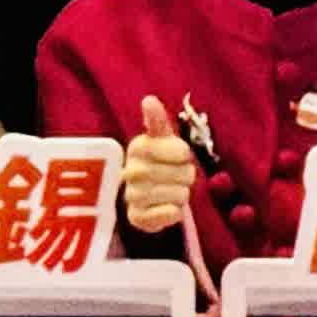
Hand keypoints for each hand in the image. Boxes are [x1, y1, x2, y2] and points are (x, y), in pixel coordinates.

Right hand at [123, 95, 196, 232]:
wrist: (142, 199)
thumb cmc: (157, 162)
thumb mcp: (160, 140)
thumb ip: (157, 121)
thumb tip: (148, 99)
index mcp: (138, 147)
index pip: (181, 152)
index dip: (185, 156)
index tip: (178, 156)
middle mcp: (131, 171)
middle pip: (184, 175)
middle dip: (185, 177)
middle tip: (175, 177)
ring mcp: (133, 195)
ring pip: (179, 195)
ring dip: (180, 195)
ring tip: (169, 192)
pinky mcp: (137, 218)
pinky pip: (170, 215)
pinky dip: (174, 213)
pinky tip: (165, 208)